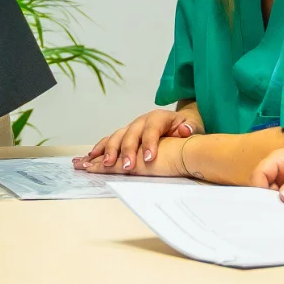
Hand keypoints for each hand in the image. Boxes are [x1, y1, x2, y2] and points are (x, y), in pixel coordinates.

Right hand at [80, 106, 203, 171]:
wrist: (178, 122)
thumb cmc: (185, 127)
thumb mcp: (193, 126)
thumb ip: (189, 127)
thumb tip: (185, 130)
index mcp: (158, 117)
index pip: (152, 129)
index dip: (150, 143)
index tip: (149, 159)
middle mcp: (141, 121)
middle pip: (131, 134)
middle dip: (127, 150)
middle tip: (127, 166)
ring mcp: (130, 128)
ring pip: (117, 137)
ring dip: (109, 150)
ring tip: (105, 163)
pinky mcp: (124, 136)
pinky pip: (109, 141)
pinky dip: (99, 149)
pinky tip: (90, 158)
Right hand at [250, 148, 283, 202]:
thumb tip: (283, 196)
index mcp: (281, 158)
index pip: (260, 173)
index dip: (259, 188)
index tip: (268, 204)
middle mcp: (279, 171)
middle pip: (261, 186)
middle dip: (266, 199)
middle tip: (276, 214)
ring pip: (270, 196)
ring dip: (276, 206)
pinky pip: (281, 203)